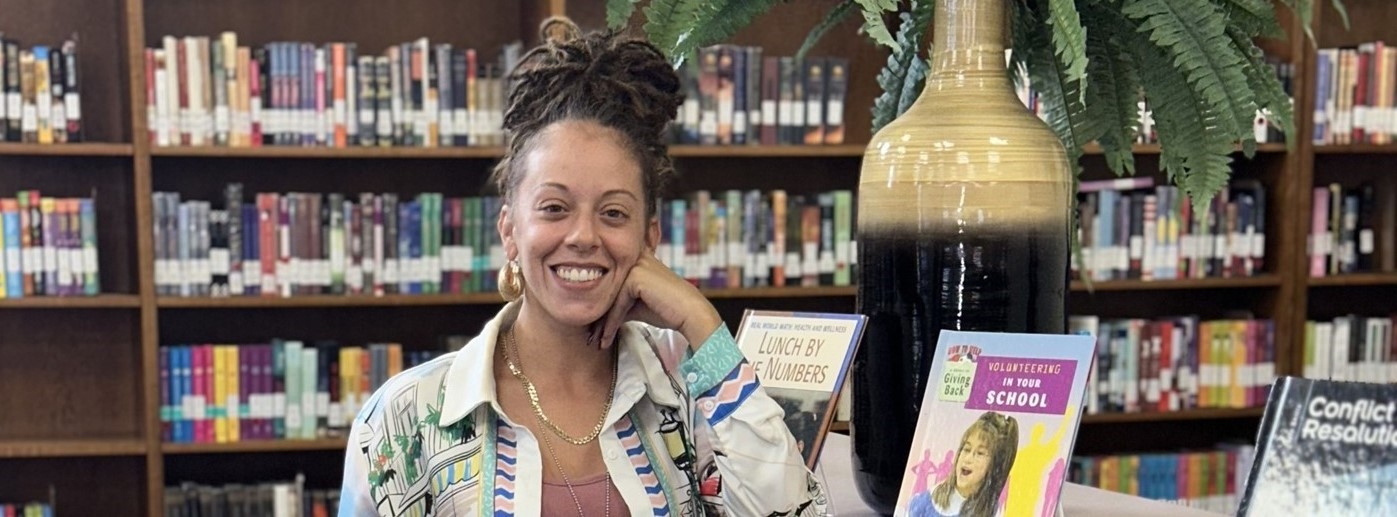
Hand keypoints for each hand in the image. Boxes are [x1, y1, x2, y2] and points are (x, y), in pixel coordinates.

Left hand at [590, 253, 721, 350]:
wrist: (690, 313)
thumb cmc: (667, 310)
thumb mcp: (636, 304)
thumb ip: (618, 303)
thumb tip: (596, 316)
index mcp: (634, 259)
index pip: (610, 283)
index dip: (601, 306)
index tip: (594, 329)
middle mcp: (633, 257)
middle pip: (607, 290)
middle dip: (598, 316)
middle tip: (590, 337)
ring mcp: (634, 265)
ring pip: (609, 298)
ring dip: (601, 323)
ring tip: (596, 341)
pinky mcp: (635, 277)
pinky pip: (617, 304)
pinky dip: (611, 323)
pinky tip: (606, 339)